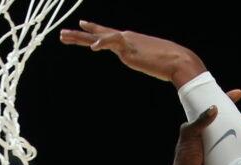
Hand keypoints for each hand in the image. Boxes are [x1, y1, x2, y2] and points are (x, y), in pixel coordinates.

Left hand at [58, 19, 203, 84]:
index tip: (81, 25)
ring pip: (99, 36)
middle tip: (62, 35)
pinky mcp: (129, 48)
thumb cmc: (167, 62)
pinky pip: (112, 42)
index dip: (93, 30)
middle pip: (98, 34)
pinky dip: (102, 43)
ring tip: (64, 37)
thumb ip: (141, 58)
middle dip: (79, 35)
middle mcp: (125, 38)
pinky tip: (93, 47)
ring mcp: (126, 41)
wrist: (178, 60)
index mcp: (128, 41)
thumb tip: (142, 60)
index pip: (107, 34)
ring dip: (80, 37)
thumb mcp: (149, 60)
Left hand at [170, 98, 240, 164]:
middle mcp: (212, 133)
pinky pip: (238, 145)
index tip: (239, 94)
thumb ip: (200, 121)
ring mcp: (219, 145)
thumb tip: (214, 108)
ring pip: (236, 132)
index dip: (227, 99)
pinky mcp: (225, 155)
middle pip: (230, 120)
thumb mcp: (189, 135)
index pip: (216, 107)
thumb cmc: (185, 156)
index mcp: (202, 125)